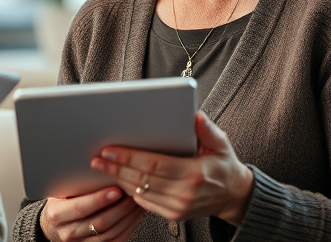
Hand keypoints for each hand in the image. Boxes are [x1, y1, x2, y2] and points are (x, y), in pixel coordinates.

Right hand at [39, 187, 145, 241]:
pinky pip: (116, 240)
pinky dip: (129, 227)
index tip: (116, 190)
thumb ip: (74, 184)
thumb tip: (100, 167)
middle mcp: (67, 232)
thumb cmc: (60, 202)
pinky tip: (135, 214)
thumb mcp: (60, 192)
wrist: (54, 227)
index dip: (99, 200)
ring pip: (111, 234)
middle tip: (132, 193)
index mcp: (57, 214)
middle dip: (120, 208)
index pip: (80, 208)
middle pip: (99, 223)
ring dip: (128, 217)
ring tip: (137, 201)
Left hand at [90, 112, 253, 225]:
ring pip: (139, 192)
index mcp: (194, 174)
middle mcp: (184, 193)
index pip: (154, 164)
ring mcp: (177, 207)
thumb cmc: (223, 166)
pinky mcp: (172, 215)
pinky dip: (129, 191)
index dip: (129, 157)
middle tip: (97, 157)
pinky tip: (118, 180)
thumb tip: (194, 115)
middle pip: (142, 179)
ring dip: (118, 179)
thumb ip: (207, 130)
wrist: (233, 196)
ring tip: (102, 167)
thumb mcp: (221, 144)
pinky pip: (144, 203)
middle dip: (116, 167)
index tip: (110, 149)